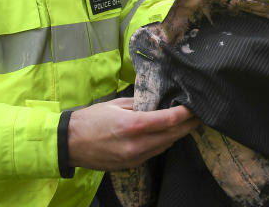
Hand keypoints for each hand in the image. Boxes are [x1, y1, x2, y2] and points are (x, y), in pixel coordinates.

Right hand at [68, 98, 198, 169]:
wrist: (70, 143)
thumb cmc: (91, 119)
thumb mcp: (117, 104)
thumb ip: (141, 104)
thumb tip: (159, 102)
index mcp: (133, 125)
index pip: (169, 120)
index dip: (186, 113)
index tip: (195, 106)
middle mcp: (137, 144)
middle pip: (173, 135)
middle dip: (188, 124)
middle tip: (198, 114)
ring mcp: (135, 158)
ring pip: (166, 145)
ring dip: (178, 134)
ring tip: (186, 122)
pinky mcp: (132, 165)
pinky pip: (155, 152)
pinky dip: (164, 142)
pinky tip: (166, 133)